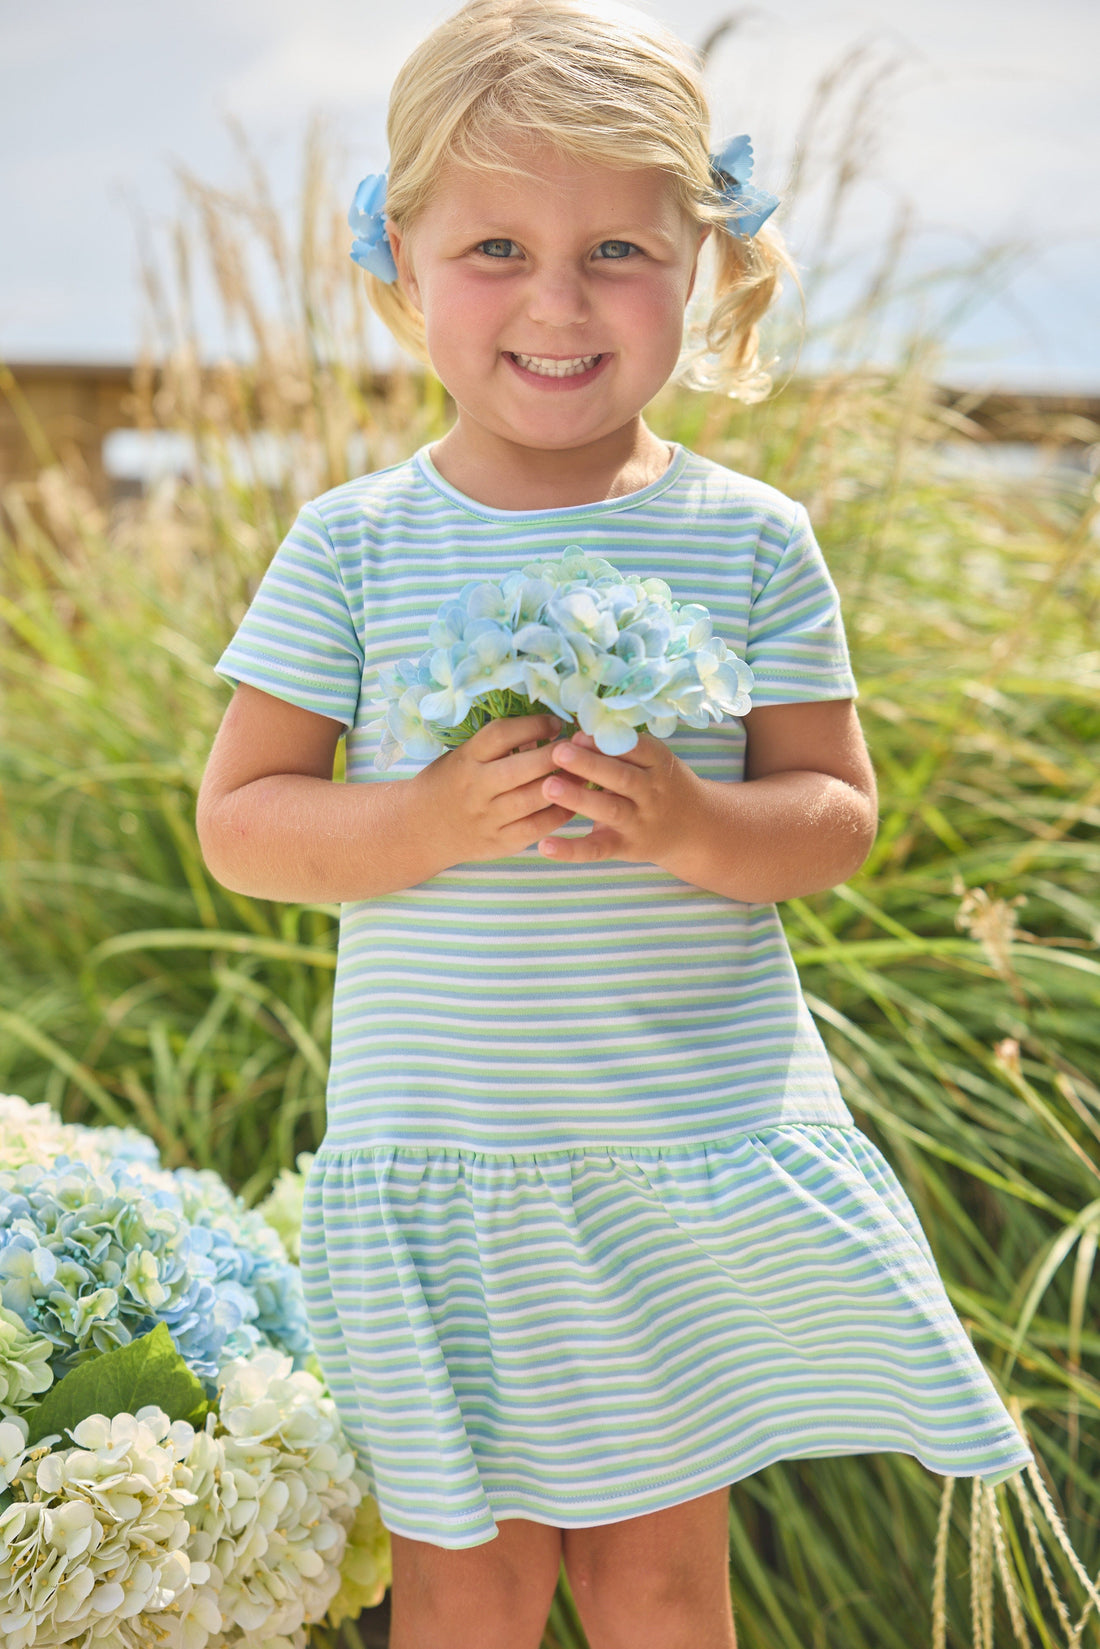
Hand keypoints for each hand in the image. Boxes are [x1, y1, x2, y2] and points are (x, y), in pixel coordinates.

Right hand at [410, 713, 575, 865]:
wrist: (419, 830)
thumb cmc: (449, 784)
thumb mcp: (462, 756)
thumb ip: (497, 745)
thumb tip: (546, 728)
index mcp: (465, 759)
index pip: (502, 734)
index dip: (534, 725)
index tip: (556, 723)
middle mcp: (475, 788)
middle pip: (522, 768)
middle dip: (557, 755)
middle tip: (580, 747)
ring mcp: (486, 818)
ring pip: (533, 799)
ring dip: (565, 785)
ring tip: (585, 772)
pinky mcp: (497, 843)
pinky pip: (536, 828)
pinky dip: (559, 814)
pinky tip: (574, 802)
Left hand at [537, 729, 701, 863]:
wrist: (695, 829)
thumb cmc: (661, 785)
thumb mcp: (654, 762)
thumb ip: (621, 750)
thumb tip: (577, 736)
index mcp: (658, 764)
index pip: (635, 749)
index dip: (606, 742)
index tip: (577, 735)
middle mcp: (651, 793)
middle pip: (621, 778)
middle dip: (589, 764)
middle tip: (559, 752)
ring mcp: (639, 822)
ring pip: (609, 810)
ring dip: (579, 798)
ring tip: (549, 787)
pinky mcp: (625, 847)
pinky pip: (597, 850)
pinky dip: (571, 850)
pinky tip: (545, 846)